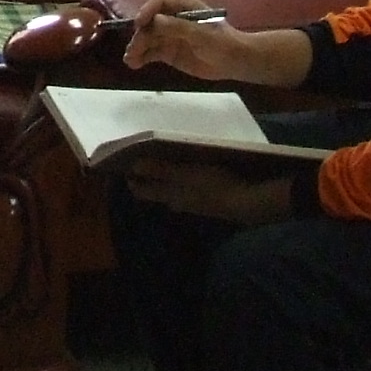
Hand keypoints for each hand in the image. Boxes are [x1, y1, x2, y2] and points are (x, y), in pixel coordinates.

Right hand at [124, 0, 246, 82]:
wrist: (234, 62)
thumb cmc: (222, 42)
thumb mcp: (201, 33)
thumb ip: (178, 27)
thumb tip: (154, 21)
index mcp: (184, 7)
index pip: (160, 4)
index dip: (147, 11)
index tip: (139, 24)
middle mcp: (173, 19)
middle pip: (150, 23)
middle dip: (140, 35)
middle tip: (133, 50)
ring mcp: (170, 36)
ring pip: (148, 39)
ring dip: (137, 47)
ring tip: (130, 60)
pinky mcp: (169, 52)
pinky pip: (151, 53)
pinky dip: (142, 57)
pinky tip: (134, 64)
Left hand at [124, 151, 293, 226]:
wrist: (247, 204)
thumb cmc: (215, 185)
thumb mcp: (188, 174)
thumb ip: (162, 170)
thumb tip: (134, 166)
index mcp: (170, 195)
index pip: (143, 190)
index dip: (132, 180)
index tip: (123, 167)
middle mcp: (178, 203)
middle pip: (156, 193)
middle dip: (147, 181)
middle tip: (139, 164)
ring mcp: (194, 205)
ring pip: (172, 194)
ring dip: (165, 182)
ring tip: (162, 167)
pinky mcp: (208, 203)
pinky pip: (188, 193)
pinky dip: (182, 184)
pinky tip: (189, 177)